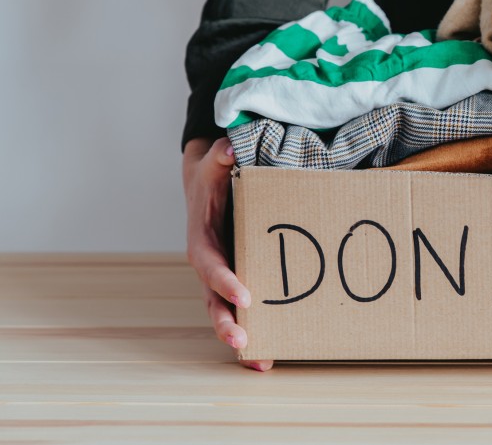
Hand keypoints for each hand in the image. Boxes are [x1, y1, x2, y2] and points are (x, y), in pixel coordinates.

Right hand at [183, 137, 272, 371]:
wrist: (211, 187)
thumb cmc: (213, 178)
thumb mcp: (213, 164)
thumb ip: (220, 157)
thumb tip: (228, 146)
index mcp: (202, 241)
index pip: (210, 265)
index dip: (224, 280)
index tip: (244, 294)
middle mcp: (211, 266)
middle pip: (213, 300)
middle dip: (225, 322)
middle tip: (243, 339)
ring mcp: (224, 278)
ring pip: (227, 313)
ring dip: (241, 338)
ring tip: (261, 361)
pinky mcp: (239, 283)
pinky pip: (244, 312)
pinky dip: (256, 334)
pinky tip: (272, 356)